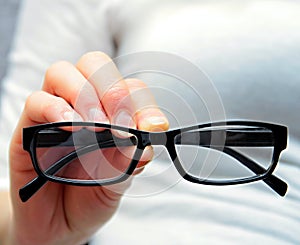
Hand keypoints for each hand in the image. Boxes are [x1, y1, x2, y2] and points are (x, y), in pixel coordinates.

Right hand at [8, 52, 168, 244]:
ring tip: (93, 125)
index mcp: (112, 115)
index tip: (151, 128)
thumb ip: (131, 158)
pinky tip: (70, 127)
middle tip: (119, 122)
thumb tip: (143, 138)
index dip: (143, 103)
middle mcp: (84, 106)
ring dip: (84, 95)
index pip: (130, 88)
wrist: (60, 223)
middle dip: (112, 90)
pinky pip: (37, 101)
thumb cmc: (91, 196)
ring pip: (63, 73)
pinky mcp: (30, 127)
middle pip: (96, 65)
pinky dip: (55, 109)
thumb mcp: (119, 180)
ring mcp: (56, 113)